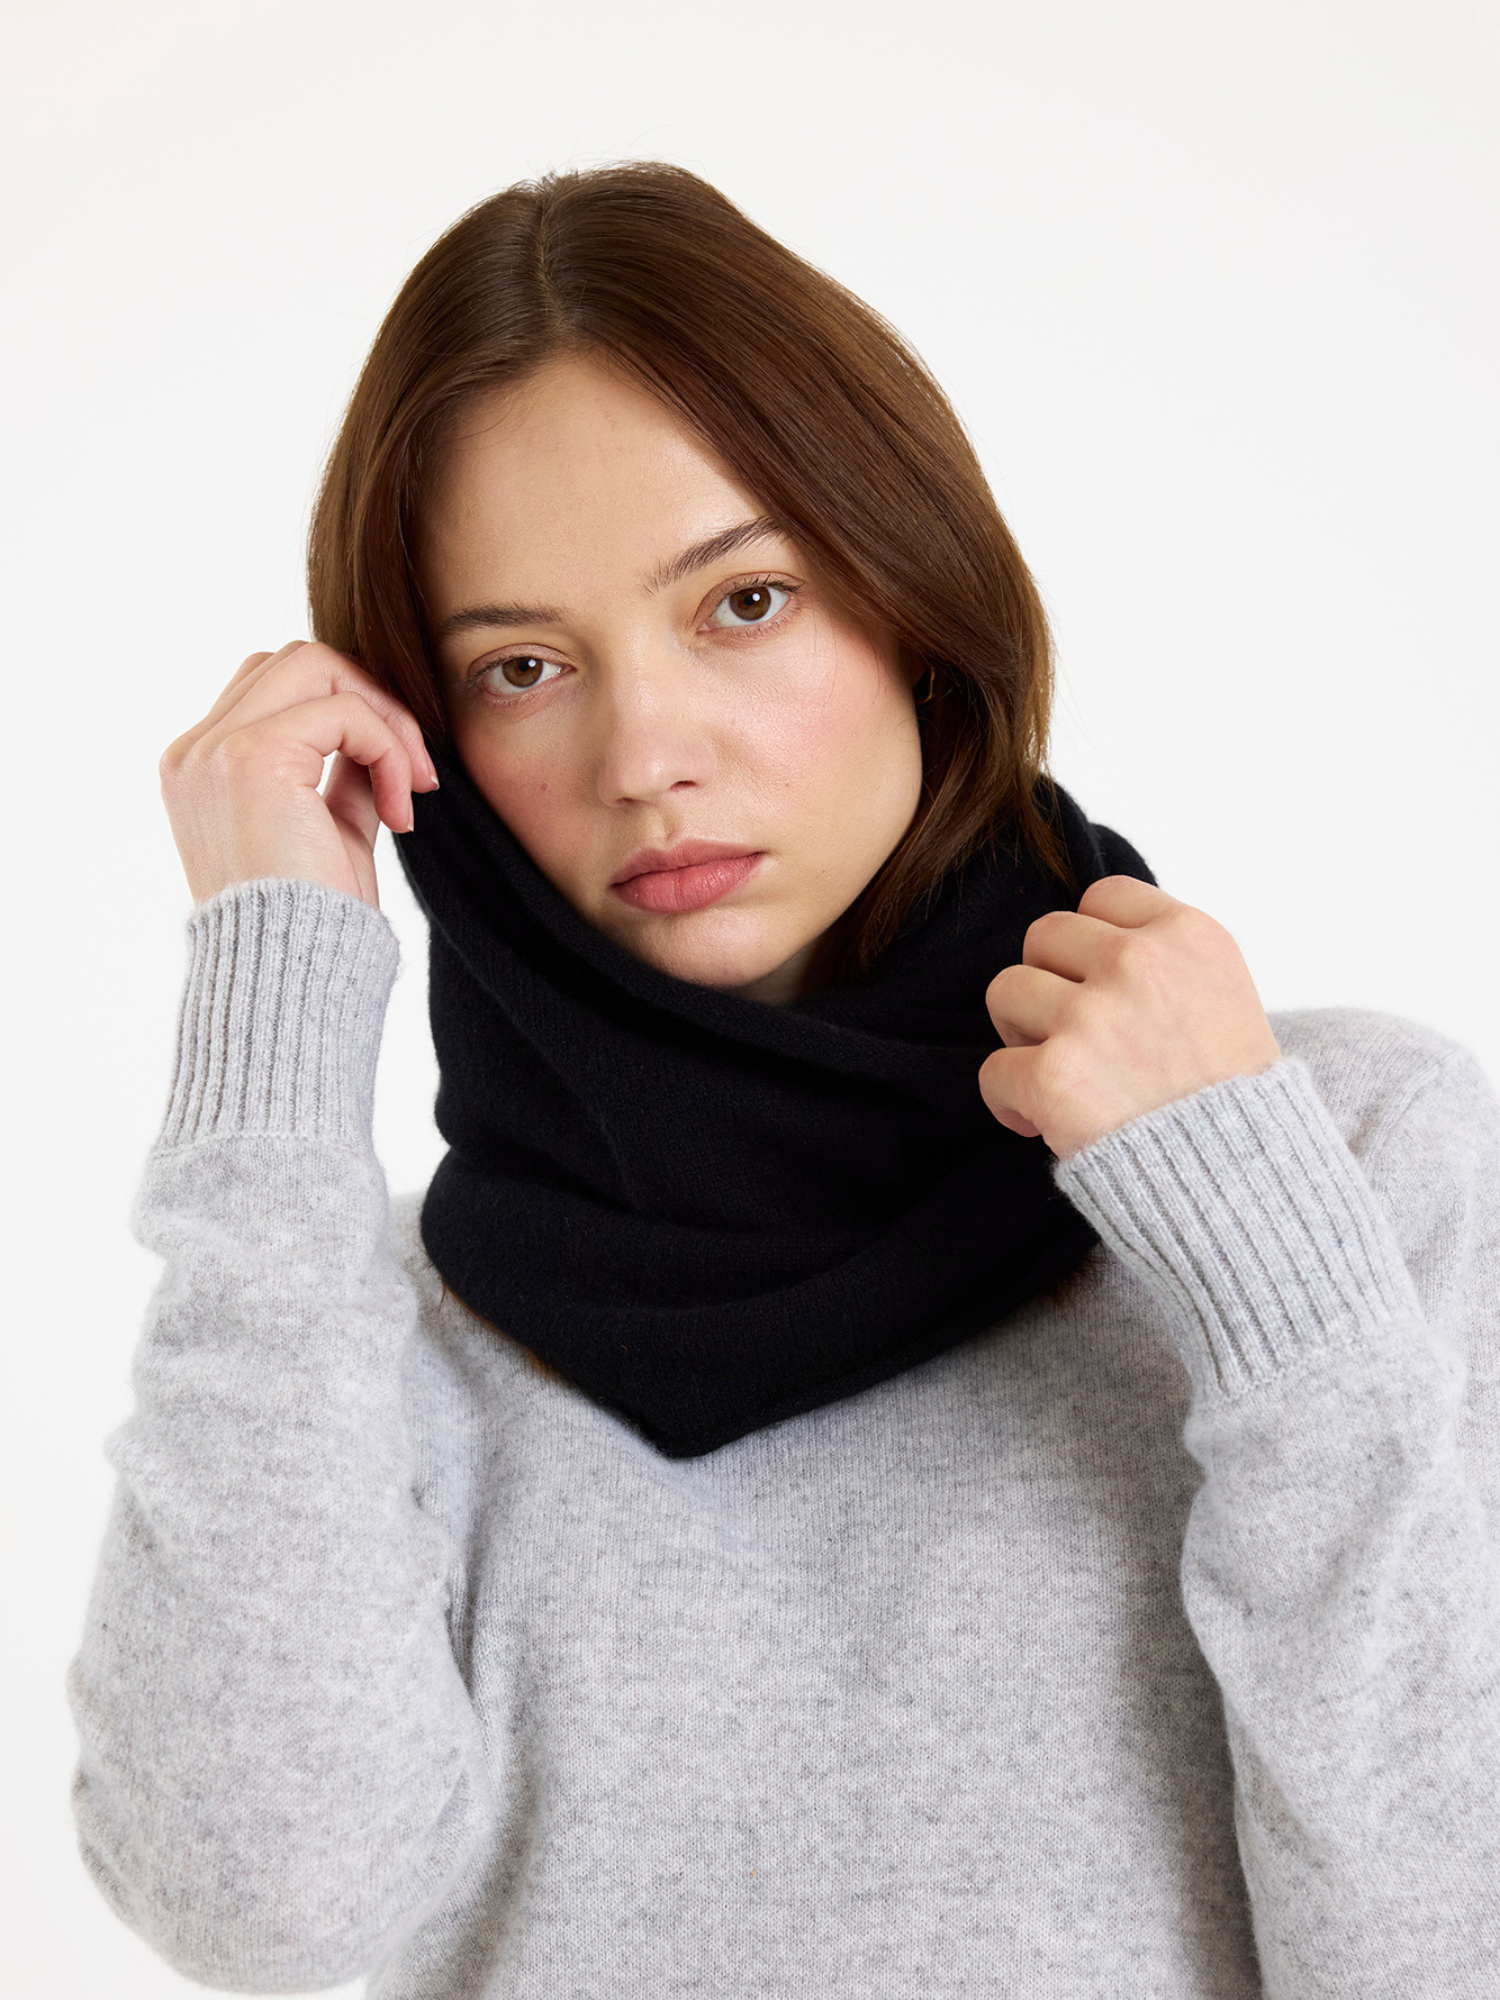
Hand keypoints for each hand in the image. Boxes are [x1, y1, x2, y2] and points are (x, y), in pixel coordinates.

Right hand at [159, 640, 438, 907]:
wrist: (288, 980)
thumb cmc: (311, 926)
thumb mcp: (328, 833)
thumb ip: (341, 776)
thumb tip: (381, 732)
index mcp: (202, 768)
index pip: (276, 686)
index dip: (349, 711)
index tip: (399, 778)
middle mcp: (195, 751)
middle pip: (296, 660)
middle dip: (372, 703)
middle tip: (414, 773)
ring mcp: (215, 750)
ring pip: (317, 664)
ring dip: (384, 719)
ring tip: (409, 787)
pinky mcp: (251, 757)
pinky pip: (344, 712)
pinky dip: (388, 750)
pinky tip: (400, 811)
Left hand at [979, 877, 1281, 1159]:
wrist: (1244, 1186)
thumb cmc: (1235, 1103)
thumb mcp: (1226, 998)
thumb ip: (1165, 960)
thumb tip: (1089, 944)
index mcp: (1188, 936)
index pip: (1103, 896)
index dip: (1092, 944)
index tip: (1102, 985)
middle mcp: (1139, 963)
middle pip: (1043, 935)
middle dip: (1049, 982)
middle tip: (1075, 1034)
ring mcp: (1092, 1016)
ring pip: (1005, 991)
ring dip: (1023, 1035)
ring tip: (1063, 1074)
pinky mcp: (1053, 1074)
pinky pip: (991, 1069)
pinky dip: (1009, 1101)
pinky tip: (1041, 1121)